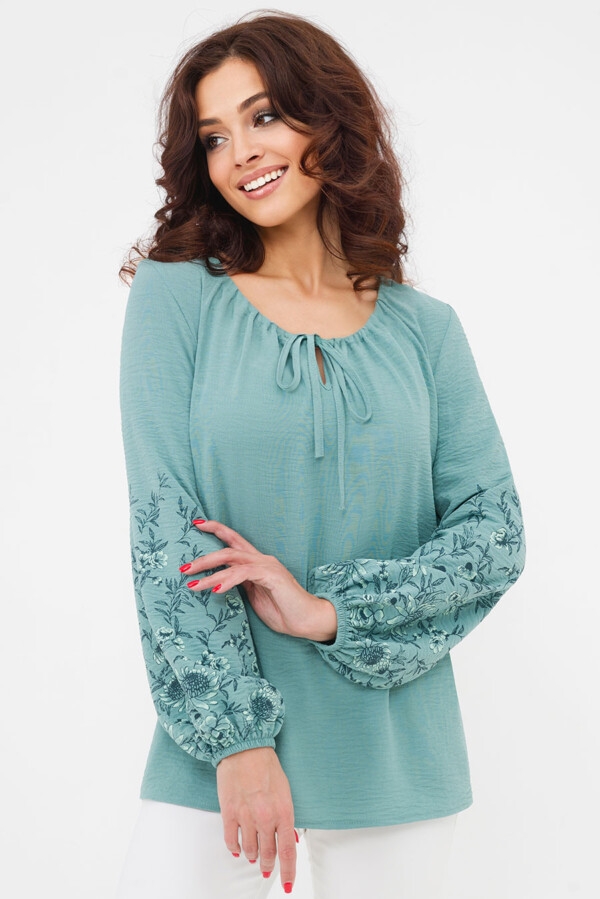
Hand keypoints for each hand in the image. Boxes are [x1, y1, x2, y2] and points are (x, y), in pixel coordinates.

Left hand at [183, 520, 336, 641]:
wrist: (307, 621)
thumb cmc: (283, 611)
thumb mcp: (254, 595)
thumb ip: (240, 584)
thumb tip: (218, 581)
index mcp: (257, 562)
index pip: (233, 540)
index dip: (216, 529)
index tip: (196, 524)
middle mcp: (262, 559)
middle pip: (227, 548)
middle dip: (203, 558)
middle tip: (184, 568)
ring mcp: (267, 566)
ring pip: (232, 561)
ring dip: (209, 573)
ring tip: (192, 585)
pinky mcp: (272, 576)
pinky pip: (244, 574)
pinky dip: (227, 580)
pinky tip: (215, 590)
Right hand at [217, 747, 295, 889]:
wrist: (244, 748)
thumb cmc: (266, 766)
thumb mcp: (285, 791)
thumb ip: (287, 817)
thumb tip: (291, 838)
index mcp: (284, 811)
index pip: (288, 851)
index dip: (288, 872)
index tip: (288, 884)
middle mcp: (266, 818)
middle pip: (269, 854)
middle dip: (269, 864)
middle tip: (267, 867)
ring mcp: (246, 817)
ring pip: (250, 850)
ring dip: (253, 856)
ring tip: (254, 856)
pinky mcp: (229, 813)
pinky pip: (231, 841)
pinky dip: (235, 848)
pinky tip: (238, 849)